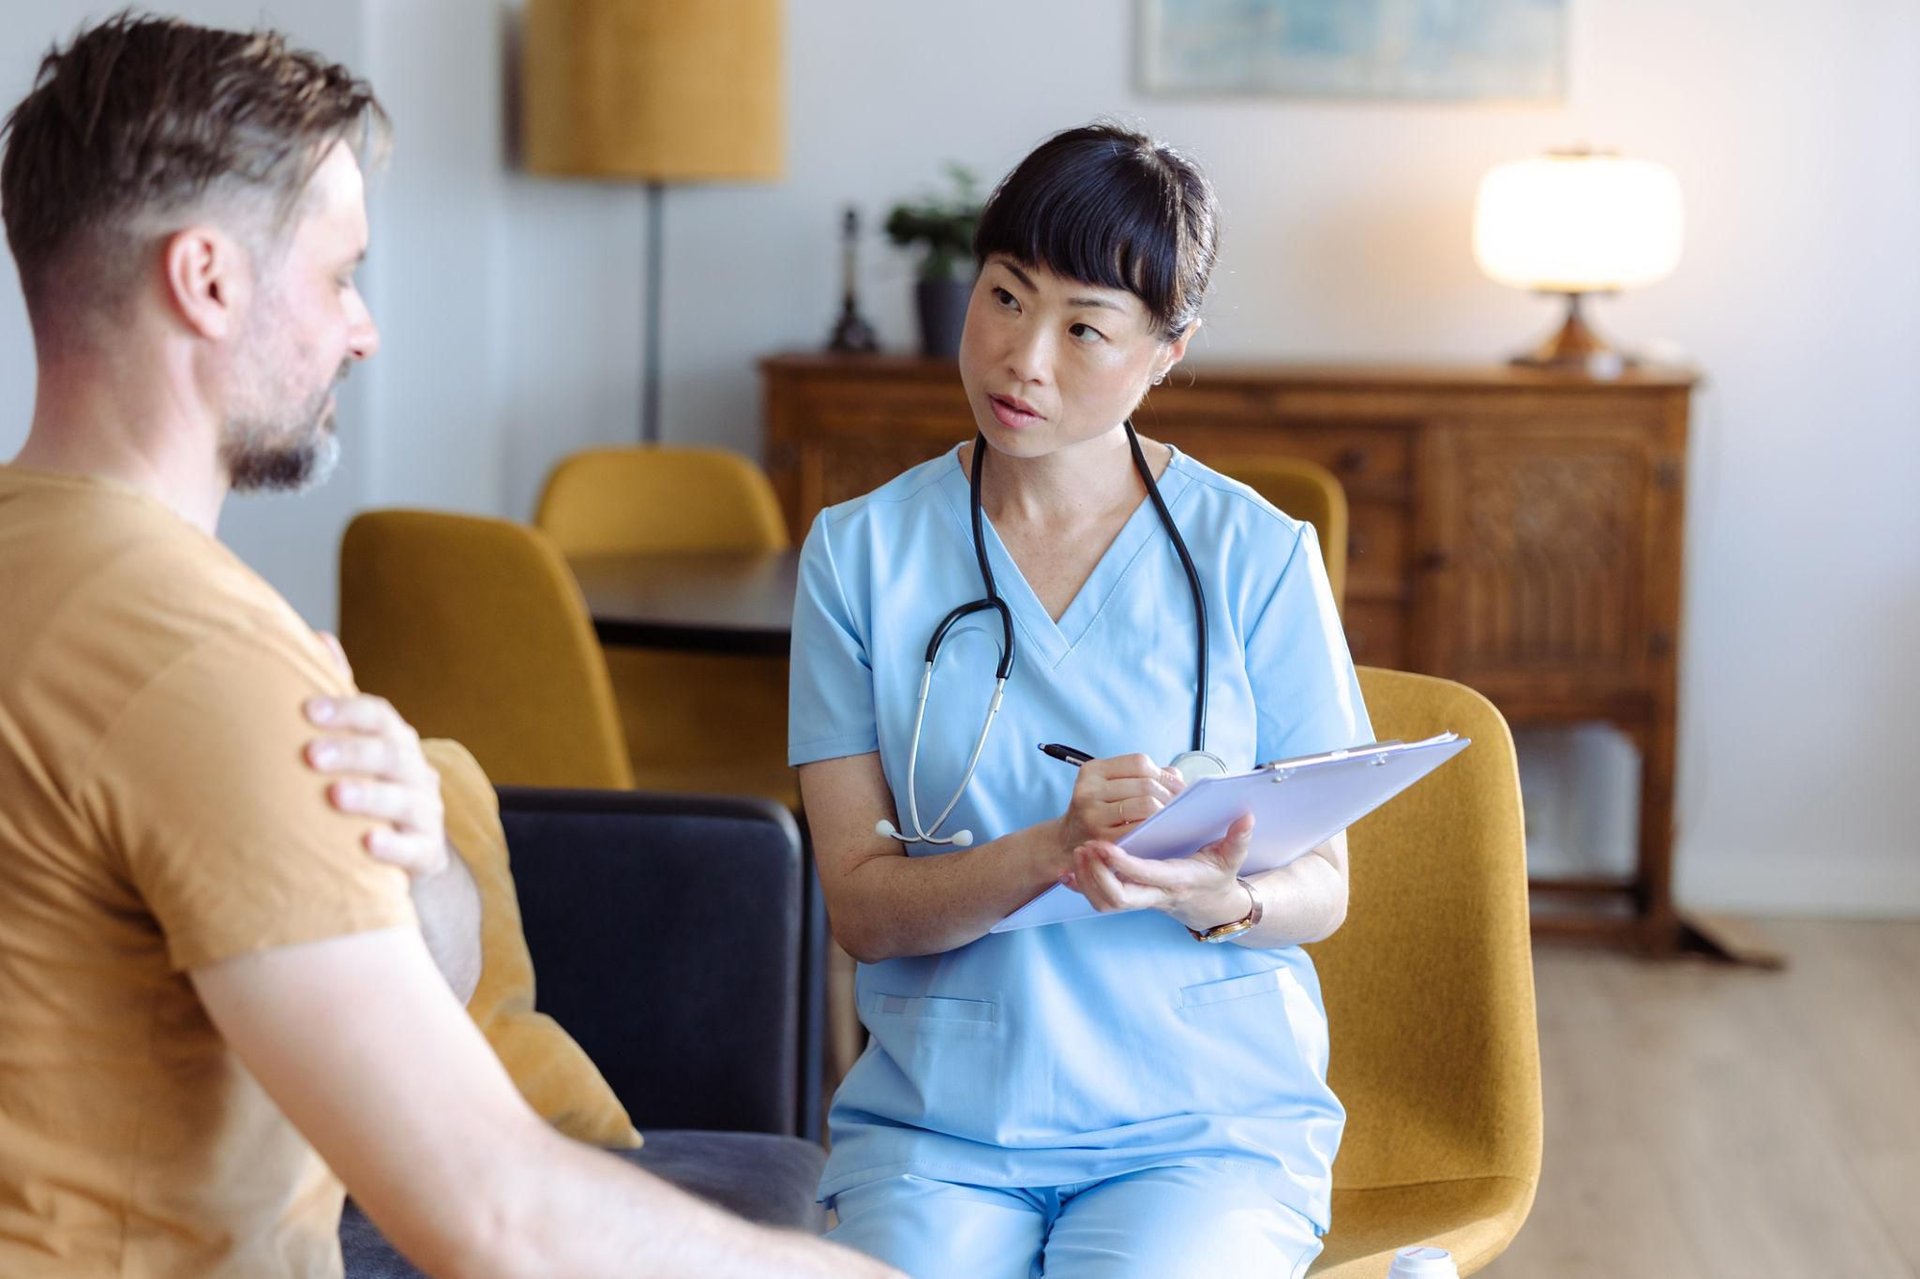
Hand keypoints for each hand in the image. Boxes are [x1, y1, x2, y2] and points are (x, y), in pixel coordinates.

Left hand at [303, 632, 447, 879]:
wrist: (413, 850)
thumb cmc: (373, 787)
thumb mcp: (360, 744)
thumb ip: (342, 699)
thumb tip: (318, 638)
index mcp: (397, 741)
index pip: (379, 717)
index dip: (347, 711)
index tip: (307, 711)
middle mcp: (416, 771)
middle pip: (391, 754)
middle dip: (352, 752)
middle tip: (310, 755)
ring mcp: (426, 813)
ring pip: (404, 799)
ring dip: (370, 795)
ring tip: (335, 796)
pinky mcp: (427, 852)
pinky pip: (415, 849)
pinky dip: (393, 845)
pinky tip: (367, 842)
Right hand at [1055, 753, 1184, 860]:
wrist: (1067, 843)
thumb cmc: (1098, 812)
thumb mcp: (1111, 787)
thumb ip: (1143, 777)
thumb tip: (1177, 776)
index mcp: (1093, 770)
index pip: (1139, 763)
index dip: (1164, 775)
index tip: (1177, 787)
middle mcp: (1089, 790)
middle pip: (1145, 785)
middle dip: (1169, 795)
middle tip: (1181, 806)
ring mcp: (1093, 815)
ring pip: (1146, 805)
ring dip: (1165, 812)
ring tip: (1171, 818)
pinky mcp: (1101, 839)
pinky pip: (1140, 829)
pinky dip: (1155, 828)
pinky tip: (1159, 831)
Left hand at [1065, 813, 1256, 930]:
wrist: (1210, 905)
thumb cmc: (1217, 875)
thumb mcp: (1231, 857)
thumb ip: (1238, 838)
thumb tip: (1246, 817)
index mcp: (1177, 880)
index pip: (1146, 876)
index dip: (1123, 863)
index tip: (1103, 844)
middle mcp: (1155, 895)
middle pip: (1117, 898)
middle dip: (1096, 875)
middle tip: (1083, 848)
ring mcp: (1140, 900)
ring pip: (1105, 903)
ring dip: (1086, 881)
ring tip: (1076, 854)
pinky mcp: (1130, 899)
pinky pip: (1100, 901)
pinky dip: (1082, 888)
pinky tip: (1069, 871)